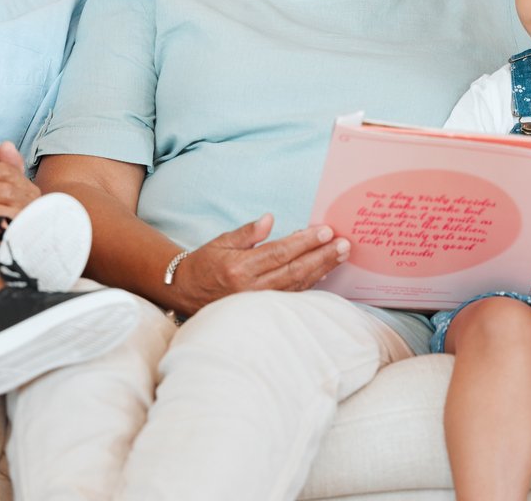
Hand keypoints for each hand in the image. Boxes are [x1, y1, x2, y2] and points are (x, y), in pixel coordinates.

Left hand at [0, 141, 39, 229]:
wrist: (31, 246)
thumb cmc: (12, 214)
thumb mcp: (14, 190)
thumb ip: (10, 167)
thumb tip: (6, 144)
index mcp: (27, 187)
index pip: (5, 171)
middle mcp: (32, 201)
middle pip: (4, 188)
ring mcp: (29, 217)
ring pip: (4, 203)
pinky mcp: (22, 233)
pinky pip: (4, 224)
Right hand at [170, 213, 349, 314]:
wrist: (186, 293)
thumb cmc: (204, 264)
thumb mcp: (220, 242)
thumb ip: (247, 232)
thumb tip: (269, 220)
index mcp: (240, 268)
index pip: (280, 252)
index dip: (305, 242)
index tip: (325, 231)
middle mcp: (251, 288)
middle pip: (295, 270)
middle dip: (322, 256)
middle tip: (344, 244)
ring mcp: (258, 302)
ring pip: (297, 284)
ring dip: (322, 269)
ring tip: (341, 255)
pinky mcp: (263, 309)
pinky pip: (292, 295)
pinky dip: (311, 283)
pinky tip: (324, 272)